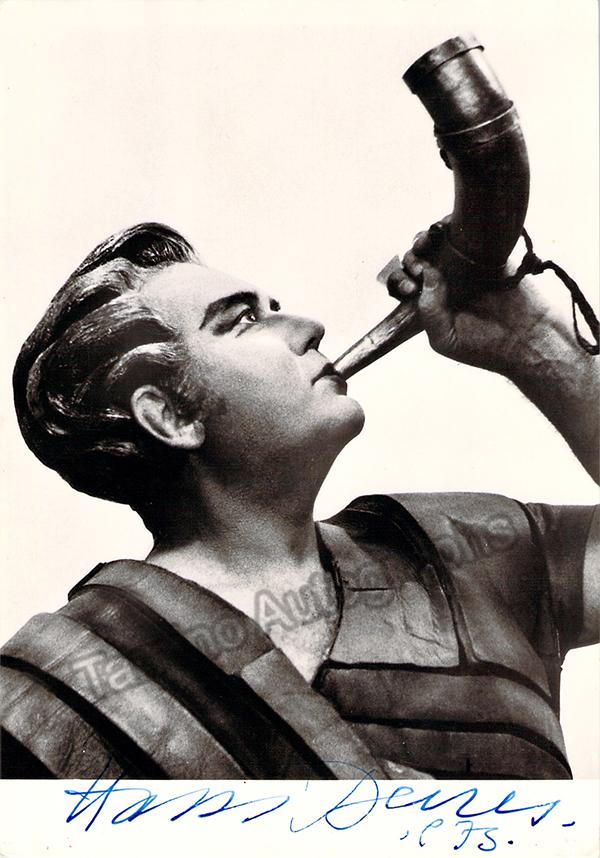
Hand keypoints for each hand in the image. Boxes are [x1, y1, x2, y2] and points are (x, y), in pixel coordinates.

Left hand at [392, 225, 559, 376]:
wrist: (526, 338)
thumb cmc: (484, 346)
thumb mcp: (445, 338)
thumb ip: (429, 311)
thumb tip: (426, 273)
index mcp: (430, 303)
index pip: (405, 284)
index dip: (401, 281)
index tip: (411, 288)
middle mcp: (444, 283)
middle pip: (417, 260)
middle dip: (411, 259)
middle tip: (419, 268)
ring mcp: (463, 266)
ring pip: (435, 243)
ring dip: (425, 239)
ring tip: (426, 244)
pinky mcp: (484, 254)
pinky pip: (463, 232)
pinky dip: (450, 224)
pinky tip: (444, 228)